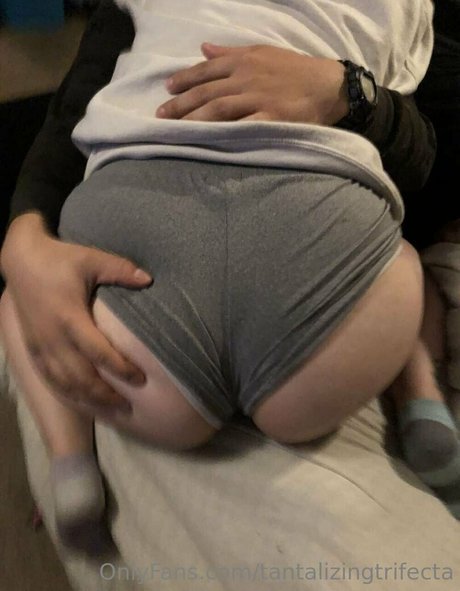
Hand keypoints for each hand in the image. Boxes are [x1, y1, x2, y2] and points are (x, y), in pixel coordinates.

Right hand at [1, 214, 152, 409]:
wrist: (20, 259)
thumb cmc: (59, 259)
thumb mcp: (92, 259)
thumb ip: (120, 270)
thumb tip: (149, 279)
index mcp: (69, 317)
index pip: (98, 352)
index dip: (120, 369)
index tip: (141, 379)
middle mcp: (53, 337)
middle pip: (80, 376)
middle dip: (105, 394)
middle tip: (128, 406)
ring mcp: (40, 344)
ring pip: (63, 382)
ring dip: (87, 398)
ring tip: (110, 409)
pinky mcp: (32, 347)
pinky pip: (49, 377)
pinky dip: (66, 391)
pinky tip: (81, 400)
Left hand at [156, 43, 348, 124]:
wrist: (328, 85)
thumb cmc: (294, 69)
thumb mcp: (262, 52)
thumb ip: (231, 53)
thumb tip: (204, 49)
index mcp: (243, 62)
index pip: (206, 70)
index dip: (185, 79)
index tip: (167, 88)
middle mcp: (246, 79)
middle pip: (207, 91)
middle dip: (181, 103)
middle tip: (161, 115)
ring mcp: (258, 99)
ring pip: (218, 108)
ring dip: (194, 119)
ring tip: (175, 129)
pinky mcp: (270, 118)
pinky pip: (243, 126)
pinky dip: (225, 132)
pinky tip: (209, 139)